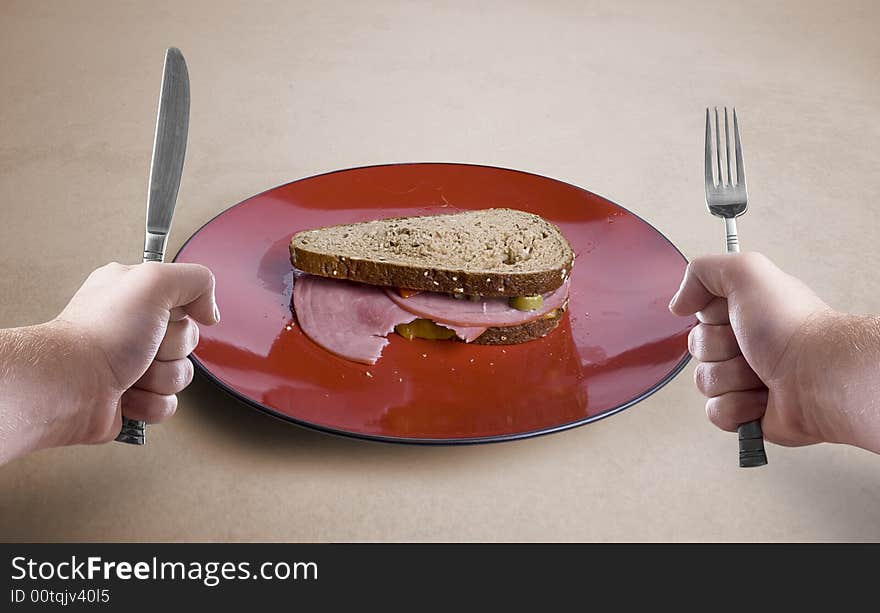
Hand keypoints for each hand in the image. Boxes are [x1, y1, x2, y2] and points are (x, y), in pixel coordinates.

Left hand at [48, 262, 218, 445]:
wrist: (68, 387)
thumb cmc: (98, 335)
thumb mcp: (153, 281)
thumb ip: (196, 280)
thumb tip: (210, 310)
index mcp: (134, 295)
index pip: (185, 301)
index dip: (182, 312)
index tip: (164, 314)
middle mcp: (132, 327)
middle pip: (188, 341)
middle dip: (171, 349)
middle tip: (144, 345)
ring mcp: (132, 364)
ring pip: (181, 375)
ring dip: (161, 379)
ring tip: (131, 372)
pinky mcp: (132, 397)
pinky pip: (167, 404)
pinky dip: (150, 403)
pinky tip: (127, 394)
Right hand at [668, 252, 837, 446]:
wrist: (821, 377)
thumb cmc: (794, 327)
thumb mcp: (746, 272)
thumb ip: (703, 271)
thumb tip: (679, 302)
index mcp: (745, 312)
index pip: (700, 314)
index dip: (711, 316)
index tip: (733, 313)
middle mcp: (746, 343)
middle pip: (697, 348)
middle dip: (720, 348)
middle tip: (750, 345)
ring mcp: (746, 379)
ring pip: (704, 381)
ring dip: (731, 378)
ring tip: (762, 373)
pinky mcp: (747, 411)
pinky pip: (715, 411)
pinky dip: (737, 406)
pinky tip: (761, 397)